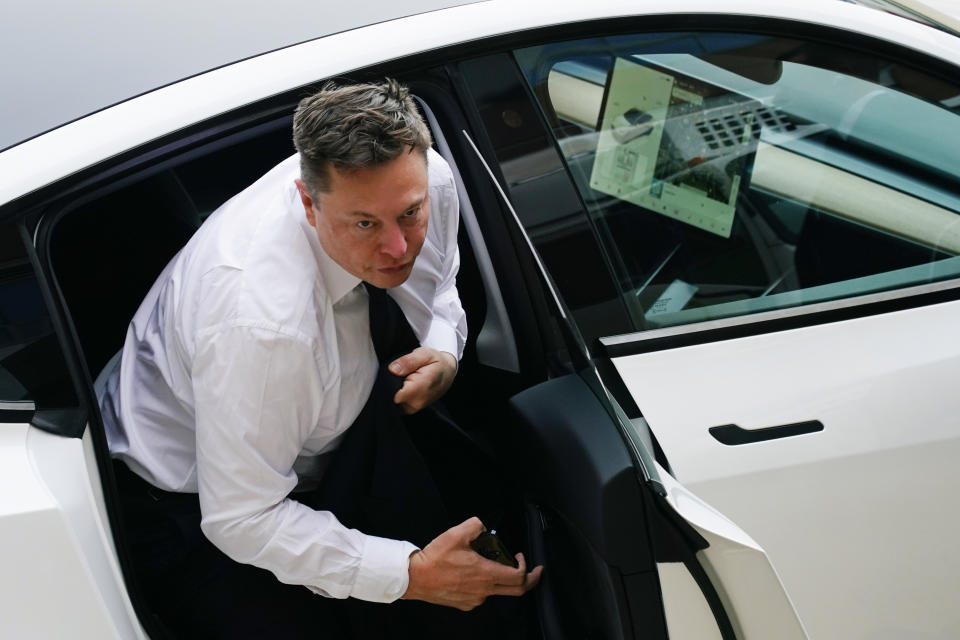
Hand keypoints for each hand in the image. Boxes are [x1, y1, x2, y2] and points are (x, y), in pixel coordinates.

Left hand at [389, 347, 457, 413]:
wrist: (447, 373)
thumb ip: (408, 361)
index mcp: (420, 388)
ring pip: (392, 403)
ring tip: (403, 380)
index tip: (393, 374)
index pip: (393, 395)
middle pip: (390, 399)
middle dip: (389, 386)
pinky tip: (403, 386)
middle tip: (400, 374)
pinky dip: (396, 396)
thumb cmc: (436, 362)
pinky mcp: (410, 410)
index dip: (388, 384)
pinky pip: (396, 405)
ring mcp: (413, 408)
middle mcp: (416, 402)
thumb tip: (393, 369)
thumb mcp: (424, 354)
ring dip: (393, 391)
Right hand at [403, 517, 543, 610]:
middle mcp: (483, 590)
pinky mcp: (465, 603)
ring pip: (498, 592)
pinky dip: (485, 585)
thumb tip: (482, 526)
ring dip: (501, 579)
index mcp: (486, 574)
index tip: (522, 557)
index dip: (527, 567)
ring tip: (489, 564)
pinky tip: (474, 574)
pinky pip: (483, 596)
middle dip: (530, 580)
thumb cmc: (434, 559)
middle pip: (517, 591)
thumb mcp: (456, 533)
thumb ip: (475, 525)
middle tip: (533, 572)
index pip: (519, 577)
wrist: (415, 577)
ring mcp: (475, 599)